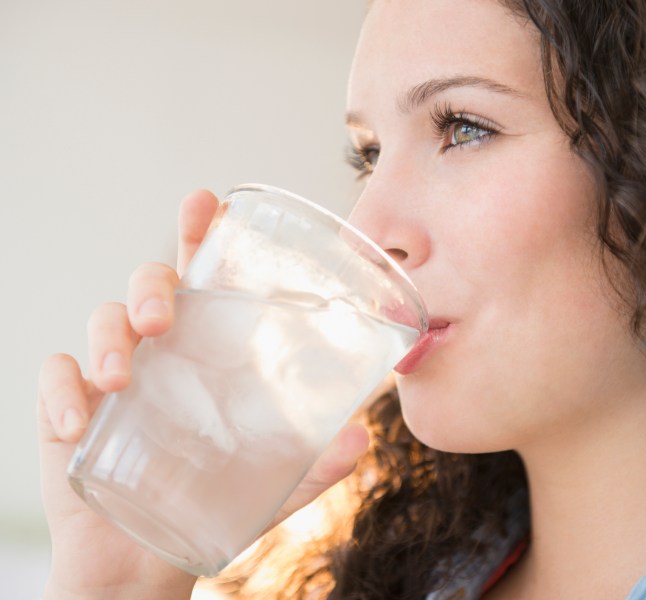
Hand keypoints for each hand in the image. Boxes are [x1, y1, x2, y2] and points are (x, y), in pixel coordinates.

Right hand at [37, 190, 369, 598]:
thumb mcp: (274, 482)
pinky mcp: (71, 410)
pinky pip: (56, 377)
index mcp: (210, 350)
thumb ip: (316, 463)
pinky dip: (62, 390)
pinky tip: (78, 421)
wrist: (153, 555)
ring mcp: (115, 376)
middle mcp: (164, 350)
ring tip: (119, 378)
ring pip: (103, 320)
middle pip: (151, 283)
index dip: (200, 233)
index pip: (206, 277)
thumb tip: (361, 439)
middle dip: (153, 284)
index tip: (206, 201)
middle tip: (163, 319)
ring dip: (108, 338)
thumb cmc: (216, 499)